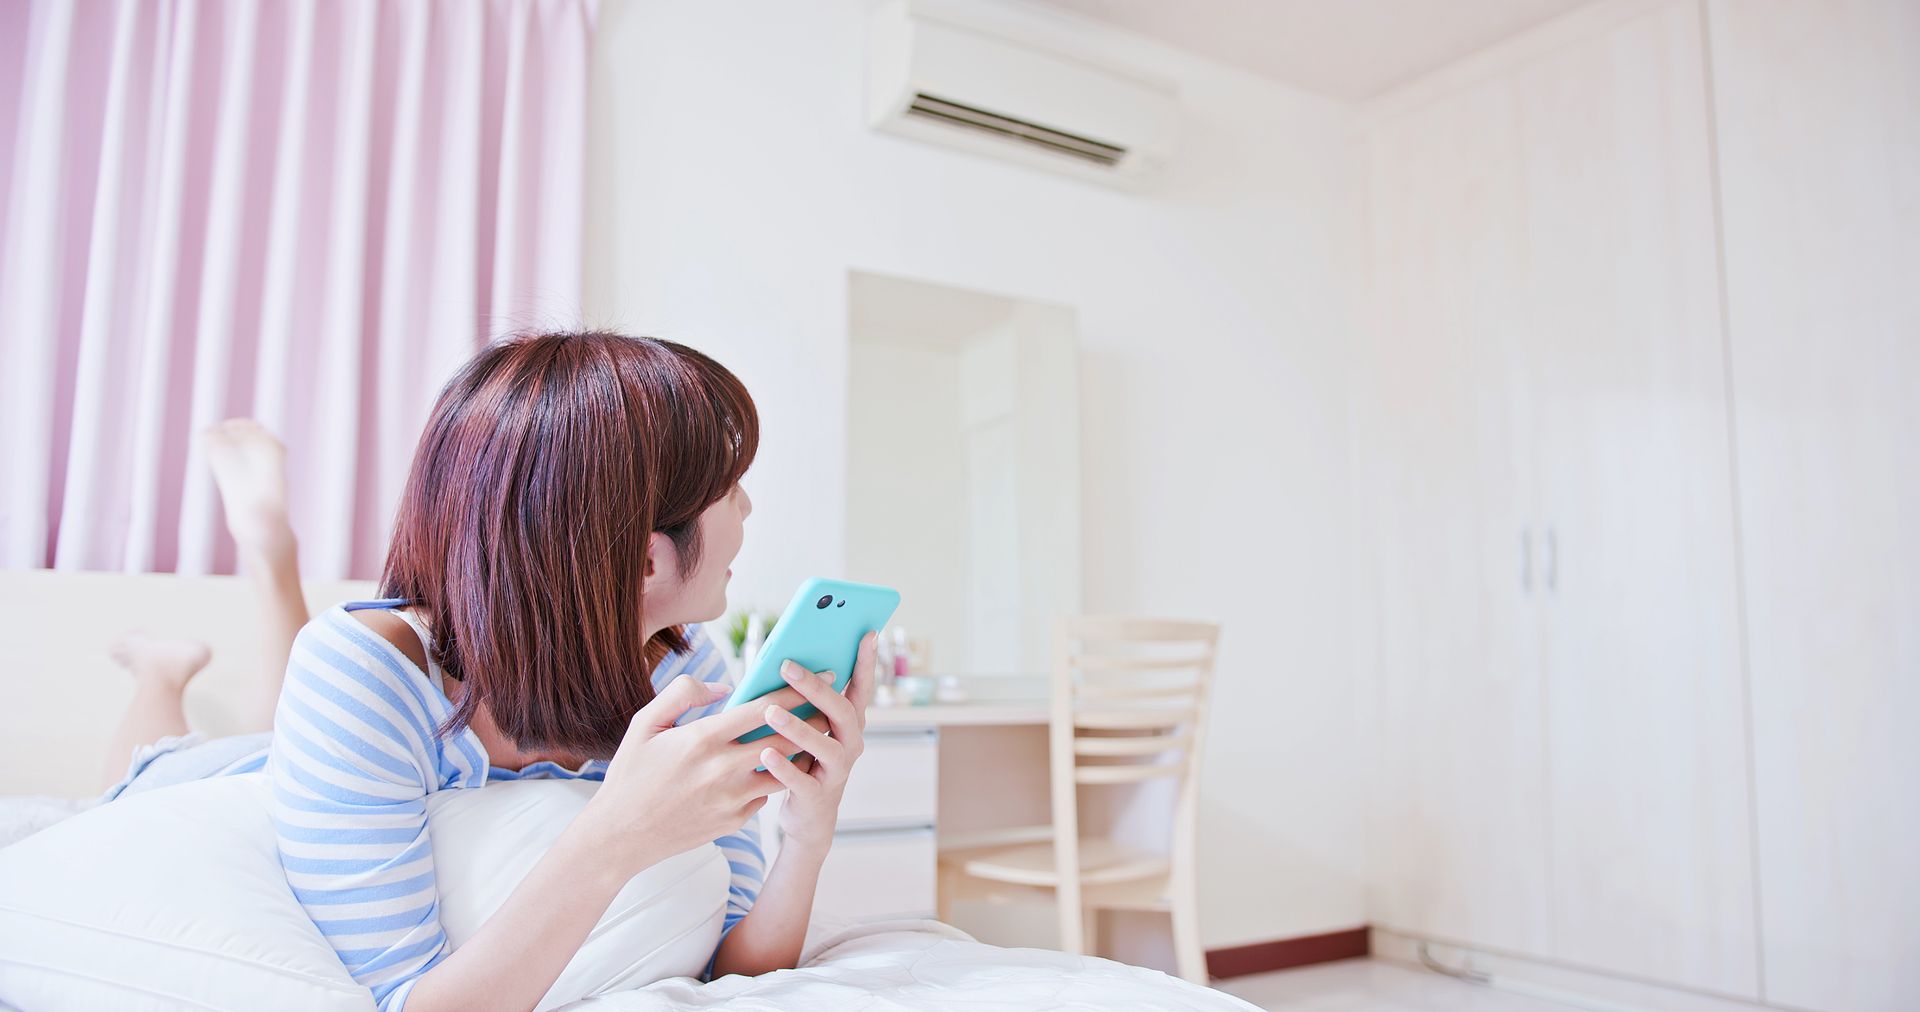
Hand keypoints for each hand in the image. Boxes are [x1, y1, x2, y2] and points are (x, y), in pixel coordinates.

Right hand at [581, 674, 822, 877]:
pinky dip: (773, 779)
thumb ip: (682, 694)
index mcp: (702, 739)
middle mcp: (723, 769)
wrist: (619, 837)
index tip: (819, 678)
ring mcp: (731, 799)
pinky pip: (765, 795)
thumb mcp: (645, 724)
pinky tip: (778, 767)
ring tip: (813, 735)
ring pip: (783, 770)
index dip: (795, 692)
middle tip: (829, 706)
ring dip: (800, 752)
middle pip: (785, 740)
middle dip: (812, 721)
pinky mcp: (735, 822)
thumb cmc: (630, 775)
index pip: (762, 709)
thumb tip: (723, 685)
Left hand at [757, 631, 877, 850]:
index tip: (868, 632)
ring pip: (824, 745)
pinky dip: (784, 766)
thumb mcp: (810, 728)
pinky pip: (801, 780)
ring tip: (770, 711)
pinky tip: (765, 753)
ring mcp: (837, 770)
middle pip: (840, 710)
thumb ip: (806, 702)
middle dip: (814, 686)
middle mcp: (851, 743)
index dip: (866, 661)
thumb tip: (784, 662)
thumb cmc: (805, 760)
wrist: (809, 816)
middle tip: (787, 665)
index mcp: (850, 722)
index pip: (862, 686)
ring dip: (797, 726)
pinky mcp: (818, 795)